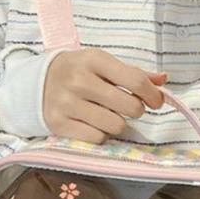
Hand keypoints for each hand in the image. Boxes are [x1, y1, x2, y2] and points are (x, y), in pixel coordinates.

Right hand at [43, 48, 167, 143]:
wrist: (35, 84)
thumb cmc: (78, 73)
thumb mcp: (102, 65)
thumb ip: (134, 73)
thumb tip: (163, 80)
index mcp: (94, 59)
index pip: (135, 81)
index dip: (153, 95)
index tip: (156, 102)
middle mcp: (79, 80)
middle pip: (130, 107)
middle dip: (136, 110)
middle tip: (129, 108)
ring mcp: (67, 104)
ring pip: (115, 126)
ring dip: (118, 124)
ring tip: (108, 115)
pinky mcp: (59, 124)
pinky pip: (97, 138)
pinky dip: (101, 135)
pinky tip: (93, 124)